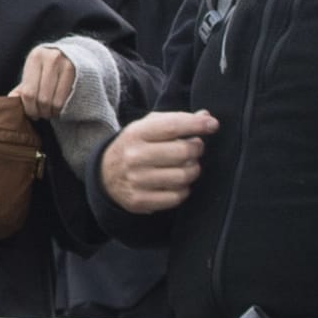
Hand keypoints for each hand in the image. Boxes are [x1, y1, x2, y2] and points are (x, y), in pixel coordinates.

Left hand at [13, 43, 79, 121]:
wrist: (69, 53)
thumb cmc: (45, 67)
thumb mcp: (32, 72)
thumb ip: (22, 87)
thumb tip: (11, 100)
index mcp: (35, 57)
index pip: (29, 92)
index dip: (29, 108)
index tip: (31, 114)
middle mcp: (52, 58)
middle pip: (42, 98)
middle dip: (40, 112)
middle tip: (41, 115)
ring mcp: (67, 64)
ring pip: (55, 101)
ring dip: (51, 112)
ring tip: (49, 112)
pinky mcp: (78, 73)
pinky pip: (67, 99)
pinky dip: (61, 109)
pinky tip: (58, 108)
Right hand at [99, 111, 216, 213]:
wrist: (104, 175)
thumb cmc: (135, 147)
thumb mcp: (148, 127)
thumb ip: (176, 120)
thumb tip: (206, 117)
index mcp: (136, 133)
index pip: (172, 126)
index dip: (196, 125)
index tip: (212, 125)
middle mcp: (134, 156)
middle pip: (183, 152)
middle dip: (197, 150)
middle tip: (195, 149)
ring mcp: (136, 180)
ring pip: (183, 176)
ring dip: (192, 170)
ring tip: (187, 166)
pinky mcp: (139, 200)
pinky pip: (176, 197)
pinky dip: (183, 190)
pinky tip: (177, 183)